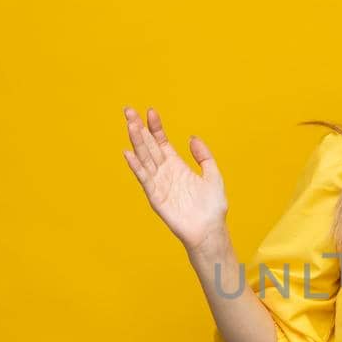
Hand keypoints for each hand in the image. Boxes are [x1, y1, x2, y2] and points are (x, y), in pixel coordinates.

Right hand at [121, 107, 228, 253]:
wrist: (210, 231)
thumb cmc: (212, 207)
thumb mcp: (213, 175)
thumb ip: (203, 156)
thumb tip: (192, 137)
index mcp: (176, 166)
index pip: (161, 142)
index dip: (155, 127)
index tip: (151, 111)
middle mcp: (165, 172)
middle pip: (149, 146)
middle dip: (139, 128)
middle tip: (129, 110)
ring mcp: (159, 184)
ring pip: (145, 159)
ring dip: (137, 142)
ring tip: (130, 124)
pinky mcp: (156, 198)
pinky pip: (145, 179)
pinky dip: (136, 167)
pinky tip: (129, 153)